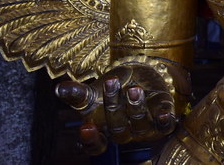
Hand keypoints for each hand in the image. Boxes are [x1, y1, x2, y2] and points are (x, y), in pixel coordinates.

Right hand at [56, 62, 179, 154]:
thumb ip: (77, 94)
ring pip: (139, 125)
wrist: (140, 79)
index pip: (95, 145)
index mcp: (104, 132)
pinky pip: (164, 126)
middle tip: (110, 82)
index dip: (90, 140)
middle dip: (113, 106)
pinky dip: (163, 120)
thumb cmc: (113, 91)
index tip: (85, 128)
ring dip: (136, 107)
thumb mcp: (94, 92)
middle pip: (118, 129)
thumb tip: (59, 89)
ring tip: (133, 89)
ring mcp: (144, 130)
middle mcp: (124, 134)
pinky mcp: (163, 122)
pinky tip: (162, 113)